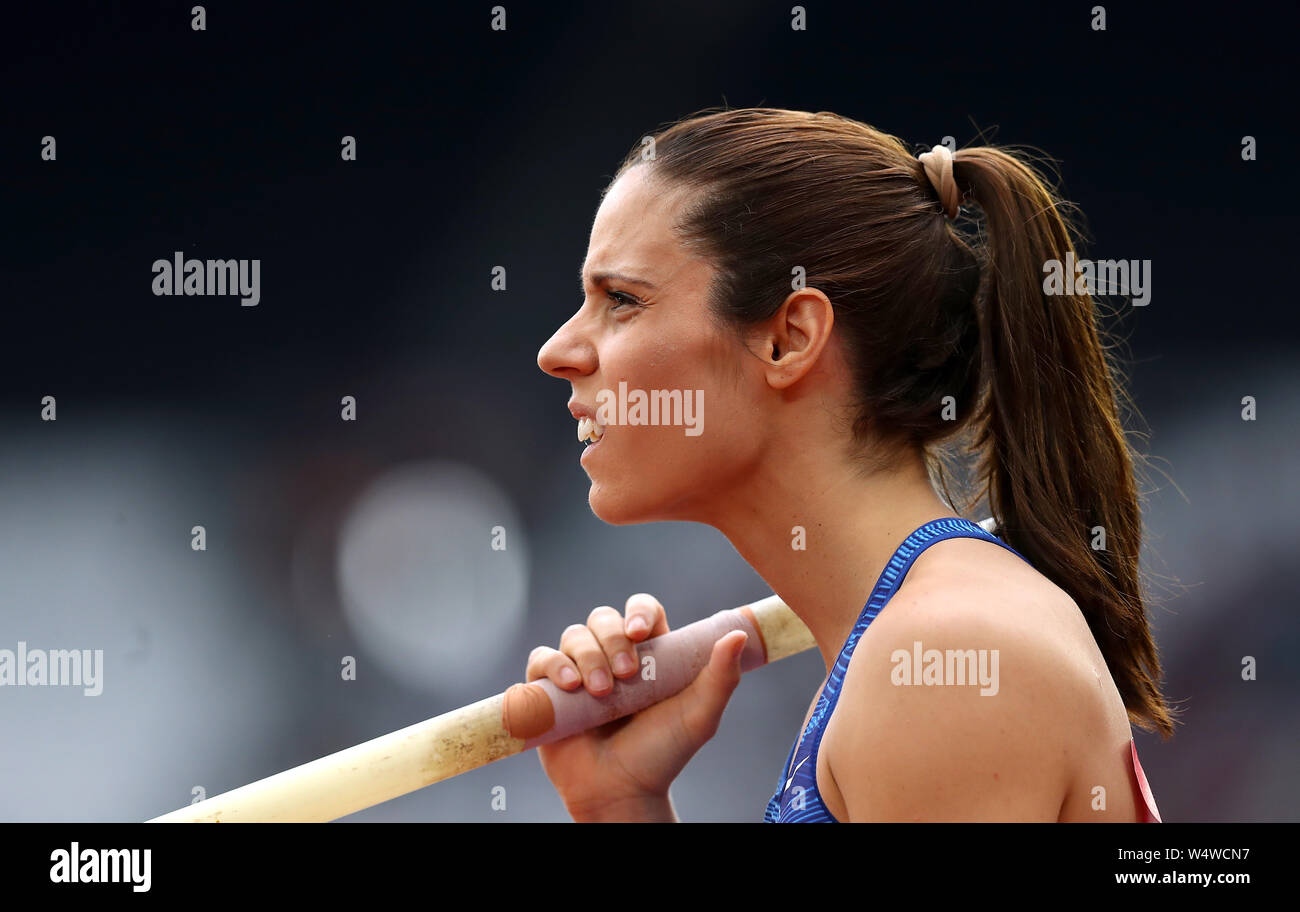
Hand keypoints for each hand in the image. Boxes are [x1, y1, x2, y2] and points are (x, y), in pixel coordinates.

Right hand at [524, 592, 748, 821]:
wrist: (621, 792)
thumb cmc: (662, 755)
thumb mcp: (699, 716)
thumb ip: (721, 677)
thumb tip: (739, 635)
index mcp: (649, 654)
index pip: (642, 611)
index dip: (638, 610)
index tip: (639, 630)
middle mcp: (613, 656)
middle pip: (604, 618)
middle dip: (612, 639)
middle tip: (625, 675)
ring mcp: (580, 671)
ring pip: (574, 635)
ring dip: (587, 656)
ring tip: (601, 691)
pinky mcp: (550, 690)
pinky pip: (542, 659)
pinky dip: (553, 664)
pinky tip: (569, 685)